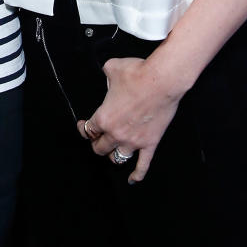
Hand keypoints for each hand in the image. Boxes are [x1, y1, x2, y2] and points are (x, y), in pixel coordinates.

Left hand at [78, 50, 184, 183]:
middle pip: (100, 148)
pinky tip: (133, 179)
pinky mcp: (150, 143)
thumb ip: (106, 73)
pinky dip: (137, 174)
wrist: (162, 80)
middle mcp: (116, 133)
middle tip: (98, 138)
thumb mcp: (112, 68)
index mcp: (103, 117)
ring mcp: (134, 141)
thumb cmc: (138, 73)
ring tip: (113, 150)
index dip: (84, 128)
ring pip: (117, 158)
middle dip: (97, 143)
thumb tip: (108, 72)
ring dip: (113, 155)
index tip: (83, 125)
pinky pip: (143, 165)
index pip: (88, 130)